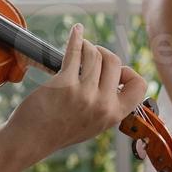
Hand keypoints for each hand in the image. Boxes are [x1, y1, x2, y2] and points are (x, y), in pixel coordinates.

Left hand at [7, 24, 149, 158]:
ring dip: (87, 46)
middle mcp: (102, 104)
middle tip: (92, 54)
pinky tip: (76, 31)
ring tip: (80, 47)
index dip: (128, 73)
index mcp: (114, 115)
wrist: (32, 139)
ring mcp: (83, 94)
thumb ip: (107, 105)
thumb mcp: (94, 124)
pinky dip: (76, 37)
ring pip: (94, 54)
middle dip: (103, 52)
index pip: (139, 86)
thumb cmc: (60, 130)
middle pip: (114, 62)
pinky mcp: (64, 83)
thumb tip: (117, 75)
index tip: (116, 70)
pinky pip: (75, 52)